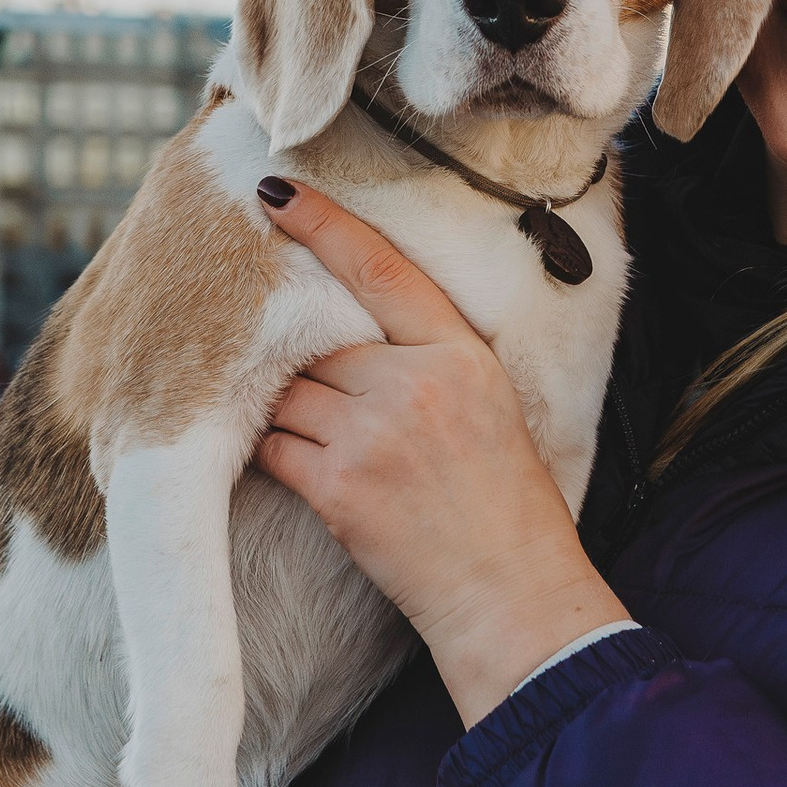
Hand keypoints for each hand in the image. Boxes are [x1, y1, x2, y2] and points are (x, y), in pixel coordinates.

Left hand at [253, 178, 628, 725]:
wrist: (512, 595)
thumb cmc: (504, 506)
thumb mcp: (489, 406)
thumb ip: (428, 362)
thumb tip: (349, 336)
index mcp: (462, 354)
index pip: (380, 268)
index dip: (323, 224)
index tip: (275, 191)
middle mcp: (416, 382)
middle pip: (321, 346)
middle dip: (316, 375)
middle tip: (345, 415)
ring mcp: (372, 432)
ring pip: (289, 395)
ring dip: (294, 419)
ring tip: (343, 456)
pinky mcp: (338, 485)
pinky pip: (274, 447)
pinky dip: (280, 459)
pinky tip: (316, 480)